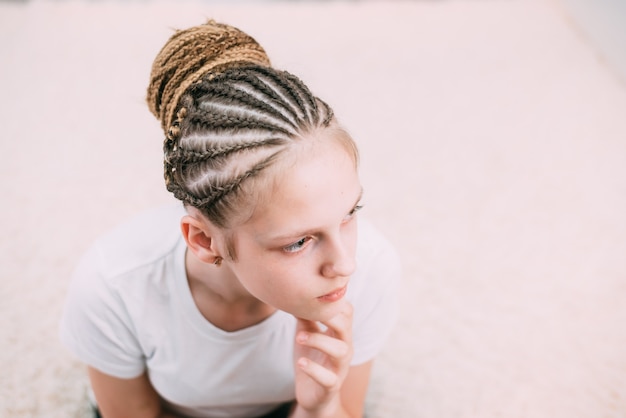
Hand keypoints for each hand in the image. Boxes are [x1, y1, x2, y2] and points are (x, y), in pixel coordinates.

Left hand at [292, 302, 353, 416]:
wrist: (312, 393)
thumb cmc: (312, 358)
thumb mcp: (307, 334)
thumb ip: (305, 316)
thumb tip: (293, 292)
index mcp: (340, 333)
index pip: (346, 311)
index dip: (334, 301)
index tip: (314, 292)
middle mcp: (344, 347)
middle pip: (346, 326)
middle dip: (330, 316)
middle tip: (309, 310)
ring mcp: (340, 367)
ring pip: (340, 350)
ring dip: (319, 341)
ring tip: (299, 337)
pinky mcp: (332, 385)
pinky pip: (328, 378)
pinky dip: (314, 369)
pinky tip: (301, 362)